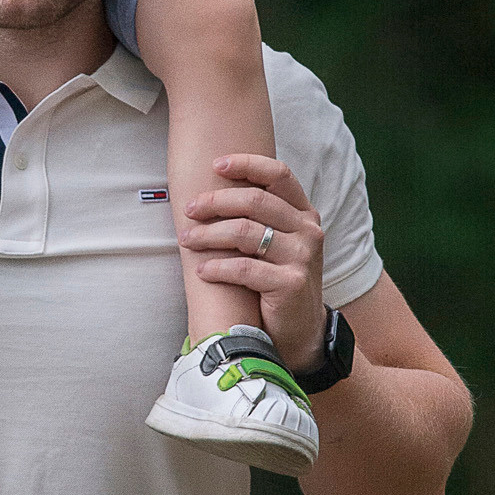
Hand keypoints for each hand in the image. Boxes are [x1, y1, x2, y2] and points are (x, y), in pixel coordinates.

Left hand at [178, 154, 325, 373]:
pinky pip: (244, 268)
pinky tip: (201, 271)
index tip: (216, 165)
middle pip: (255, 201)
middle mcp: (308, 230)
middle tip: (189, 210)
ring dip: (208, 235)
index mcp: (304, 213)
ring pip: (245, 232)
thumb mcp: (278, 242)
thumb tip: (212, 186)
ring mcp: (303, 256)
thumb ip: (260, 216)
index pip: (279, 174)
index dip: (247, 164)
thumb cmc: (277, 279)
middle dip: (215, 202)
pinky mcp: (291, 283)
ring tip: (186, 241)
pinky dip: (217, 267)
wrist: (300, 330)